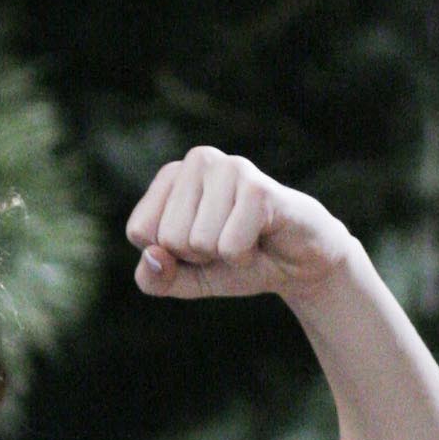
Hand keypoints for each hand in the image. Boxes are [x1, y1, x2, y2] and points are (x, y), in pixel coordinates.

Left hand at [125, 147, 360, 304]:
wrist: (299, 263)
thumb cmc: (237, 262)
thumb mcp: (185, 279)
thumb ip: (154, 279)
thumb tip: (152, 255)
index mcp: (171, 176)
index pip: (139, 231)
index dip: (170, 254)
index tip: (199, 244)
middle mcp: (197, 160)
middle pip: (167, 238)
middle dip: (198, 256)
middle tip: (227, 242)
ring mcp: (229, 167)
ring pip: (197, 241)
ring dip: (224, 255)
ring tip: (245, 238)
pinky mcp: (257, 188)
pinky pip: (229, 246)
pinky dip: (244, 258)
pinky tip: (261, 238)